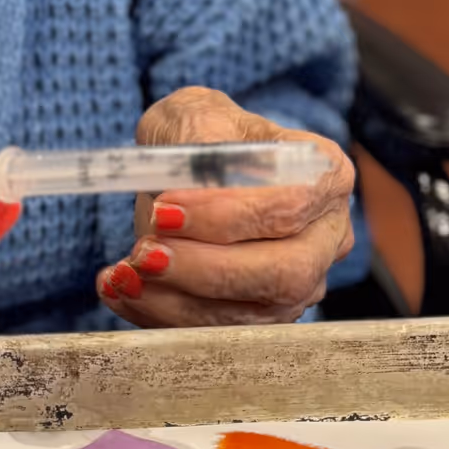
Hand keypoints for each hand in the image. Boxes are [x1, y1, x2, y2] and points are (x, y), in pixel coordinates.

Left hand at [96, 86, 354, 327]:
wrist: (194, 172)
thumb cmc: (204, 137)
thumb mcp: (195, 115)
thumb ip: (194, 138)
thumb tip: (183, 183)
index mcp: (326, 173)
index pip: (292, 202)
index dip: (228, 214)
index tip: (165, 209)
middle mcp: (327, 236)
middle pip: (286, 271)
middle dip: (207, 269)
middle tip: (144, 252)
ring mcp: (302, 285)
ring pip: (252, 314)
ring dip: (177, 299)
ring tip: (123, 273)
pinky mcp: (262, 318)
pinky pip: (217, 334)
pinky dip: (161, 316)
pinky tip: (121, 288)